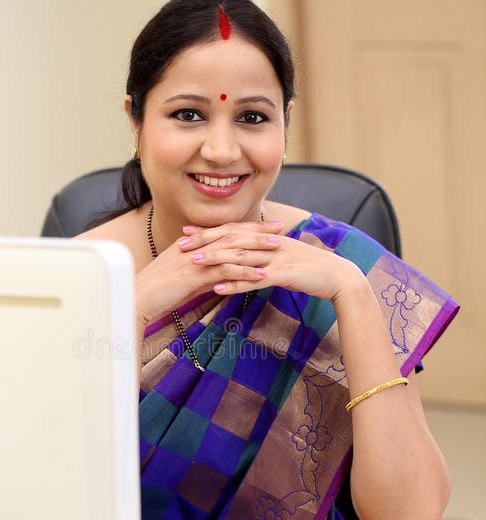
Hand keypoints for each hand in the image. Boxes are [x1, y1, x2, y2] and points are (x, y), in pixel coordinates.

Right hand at [136, 219, 283, 324]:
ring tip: (277, 248)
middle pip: (232, 234)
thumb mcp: (184, 279)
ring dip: (256, 248)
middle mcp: (195, 245)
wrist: (138, 299)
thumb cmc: (159, 292)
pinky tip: (261, 274)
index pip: (225, 231)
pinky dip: (244, 271)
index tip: (267, 227)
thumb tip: (220, 279)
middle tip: (280, 229)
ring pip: (231, 248)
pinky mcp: (194, 274)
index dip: (247, 228)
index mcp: (192, 243)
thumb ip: (203, 274)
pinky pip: (224, 270)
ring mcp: (195, 258)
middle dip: (257, 231)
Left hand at [182, 222, 364, 301]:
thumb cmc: (312, 270)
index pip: (234, 231)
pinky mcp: (283, 275)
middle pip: (232, 239)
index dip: (209, 231)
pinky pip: (254, 279)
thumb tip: (247, 260)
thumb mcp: (285, 258)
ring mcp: (276, 258)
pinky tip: (217, 289)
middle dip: (205, 241)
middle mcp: (269, 244)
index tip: (186, 232)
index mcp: (268, 238)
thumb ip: (265, 255)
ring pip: (239, 256)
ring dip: (214, 259)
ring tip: (191, 264)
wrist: (339, 277)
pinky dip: (235, 283)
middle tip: (180, 245)